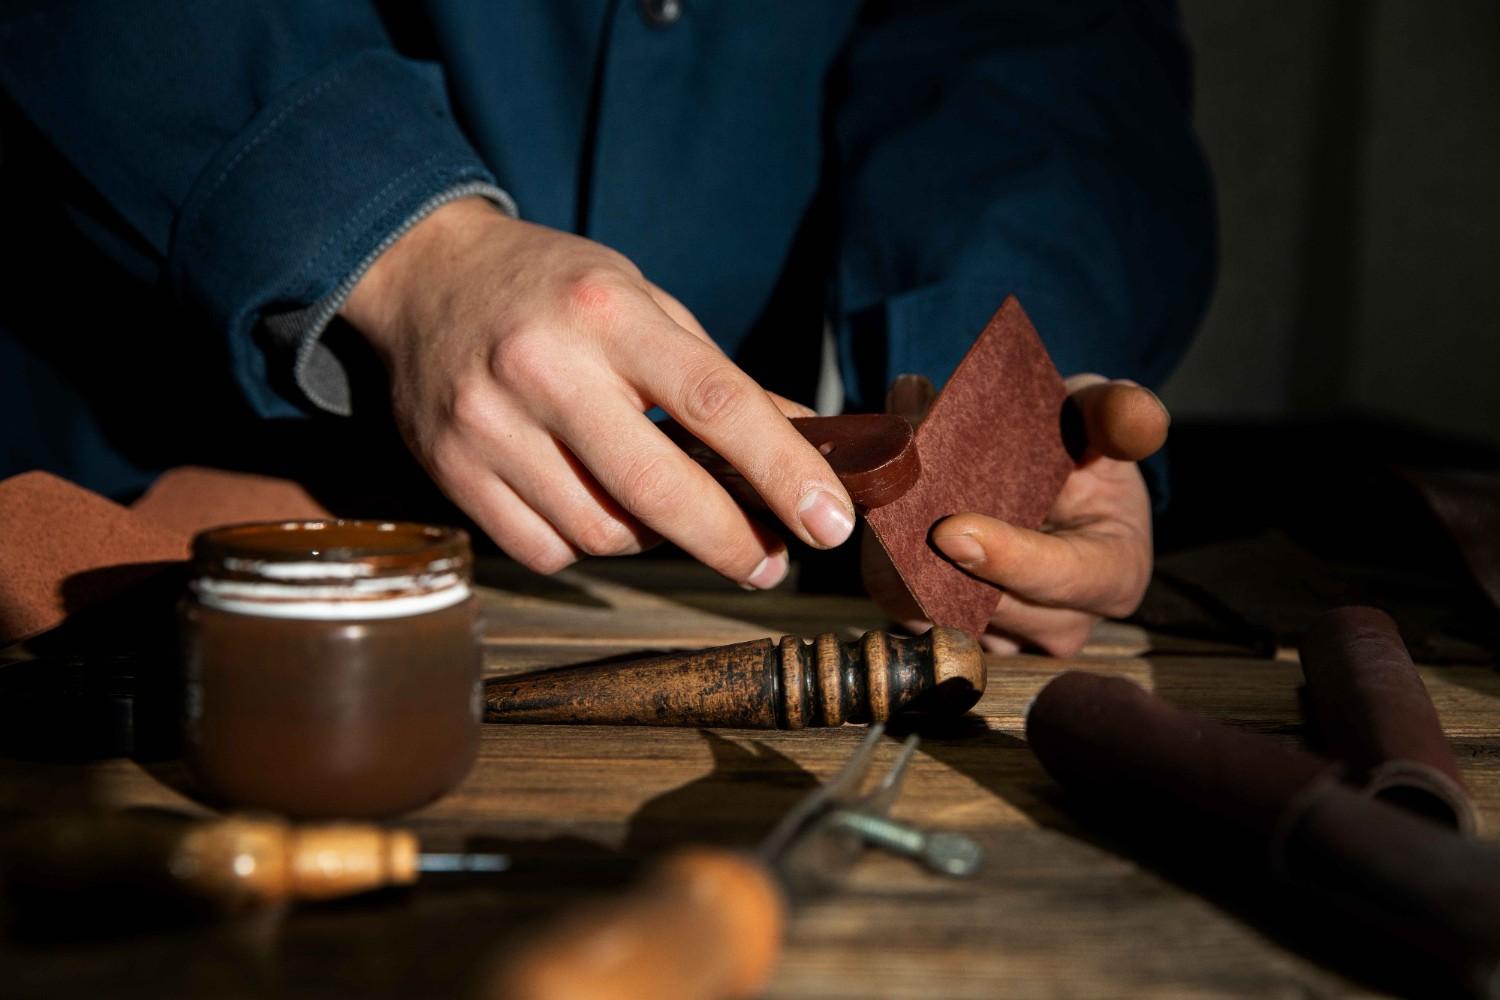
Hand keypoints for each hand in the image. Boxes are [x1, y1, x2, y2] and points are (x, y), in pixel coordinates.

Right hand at [340, 198, 854, 584]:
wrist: (426, 275)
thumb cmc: (555, 289)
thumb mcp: (646, 303)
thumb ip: (723, 380)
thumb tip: (809, 451)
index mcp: (608, 312)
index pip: (716, 403)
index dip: (784, 471)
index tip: (830, 522)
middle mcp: (543, 368)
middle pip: (657, 490)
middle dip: (730, 541)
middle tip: (770, 562)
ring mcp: (489, 425)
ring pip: (601, 533)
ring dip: (652, 540)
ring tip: (660, 509)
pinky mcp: (452, 472)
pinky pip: (544, 550)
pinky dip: (584, 544)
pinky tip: (590, 505)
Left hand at [863, 374, 1168, 655]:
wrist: (1045, 483)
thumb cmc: (1080, 450)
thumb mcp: (1100, 417)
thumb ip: (1115, 412)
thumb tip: (1138, 412)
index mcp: (1114, 576)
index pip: (1058, 577)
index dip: (1005, 557)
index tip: (949, 530)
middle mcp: (1062, 624)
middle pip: (986, 604)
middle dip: (934, 554)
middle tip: (893, 493)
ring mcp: (1007, 638)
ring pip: (936, 614)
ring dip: (900, 558)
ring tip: (882, 495)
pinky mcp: (954, 636)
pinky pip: (908, 610)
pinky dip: (888, 564)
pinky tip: (880, 517)